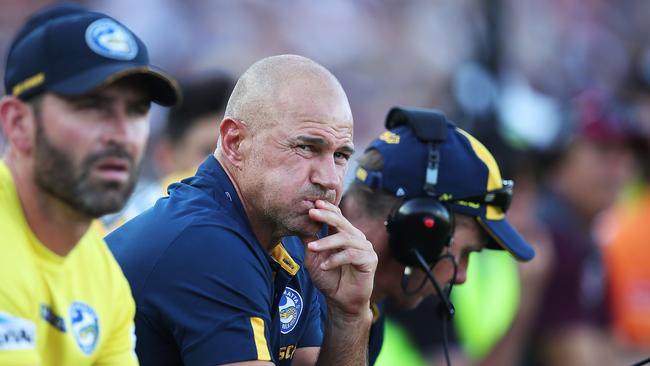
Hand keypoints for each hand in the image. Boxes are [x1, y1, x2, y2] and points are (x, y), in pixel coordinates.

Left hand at [304, 200, 376, 316]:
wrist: (341, 302)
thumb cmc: (328, 279)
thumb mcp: (313, 258)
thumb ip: (309, 240)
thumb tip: (299, 222)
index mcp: (344, 234)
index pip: (337, 216)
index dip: (327, 209)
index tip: (312, 204)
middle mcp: (356, 238)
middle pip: (342, 222)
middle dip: (326, 216)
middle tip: (312, 212)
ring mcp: (365, 248)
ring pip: (346, 238)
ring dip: (327, 242)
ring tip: (311, 248)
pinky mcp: (369, 260)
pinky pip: (352, 255)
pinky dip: (336, 259)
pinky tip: (324, 266)